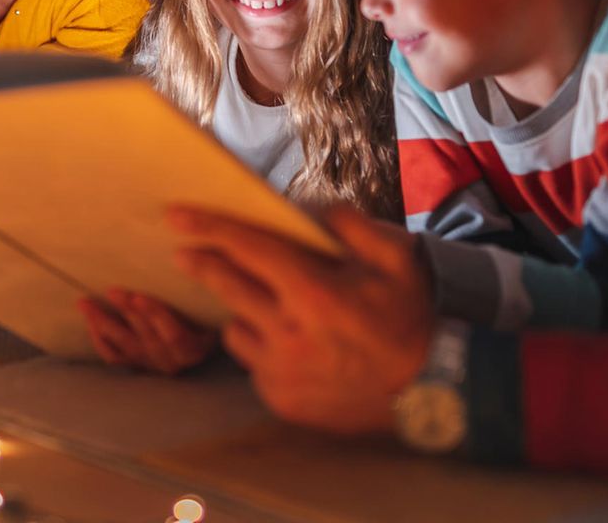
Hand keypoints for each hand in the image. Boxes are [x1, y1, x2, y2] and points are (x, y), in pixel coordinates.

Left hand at [79, 289, 217, 374]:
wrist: (202, 341)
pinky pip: (113, 356)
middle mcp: (172, 359)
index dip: (155, 315)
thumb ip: (205, 289)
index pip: (174, 334)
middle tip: (111, 291)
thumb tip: (195, 257)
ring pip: (125, 344)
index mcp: (194, 346)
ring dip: (104, 323)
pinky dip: (99, 339)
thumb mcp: (213, 307)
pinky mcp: (136, 365)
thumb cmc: (208, 315)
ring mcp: (151, 364)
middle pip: (145, 335)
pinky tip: (91, 321)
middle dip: (127, 311)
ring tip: (86, 303)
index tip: (139, 297)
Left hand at [171, 206, 435, 434]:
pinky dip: (261, 348)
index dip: (210, 227)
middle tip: (184, 252)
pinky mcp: (281, 400)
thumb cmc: (411, 316)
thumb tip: (304, 206)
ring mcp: (282, 372)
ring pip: (234, 330)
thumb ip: (349, 223)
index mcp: (314, 292)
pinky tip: (288, 343)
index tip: (176, 214)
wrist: (430, 391)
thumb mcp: (395, 257)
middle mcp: (289, 333)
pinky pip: (252, 364)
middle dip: (201, 263)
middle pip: (226, 287)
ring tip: (265, 306)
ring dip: (240, 312)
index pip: (248, 249)